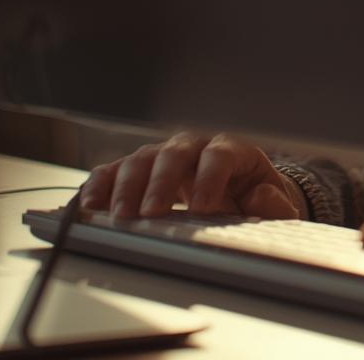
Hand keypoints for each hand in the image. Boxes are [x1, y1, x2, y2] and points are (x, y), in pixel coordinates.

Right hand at [80, 132, 304, 219]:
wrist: (235, 192)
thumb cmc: (251, 196)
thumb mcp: (272, 202)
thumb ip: (274, 202)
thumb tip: (262, 195)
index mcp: (231, 150)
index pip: (220, 155)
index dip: (210, 178)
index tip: (202, 208)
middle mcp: (194, 146)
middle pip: (174, 153)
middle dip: (161, 182)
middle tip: (152, 213)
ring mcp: (163, 156)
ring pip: (141, 158)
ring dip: (128, 187)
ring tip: (121, 217)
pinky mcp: (139, 171)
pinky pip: (113, 171)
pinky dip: (99, 185)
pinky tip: (89, 205)